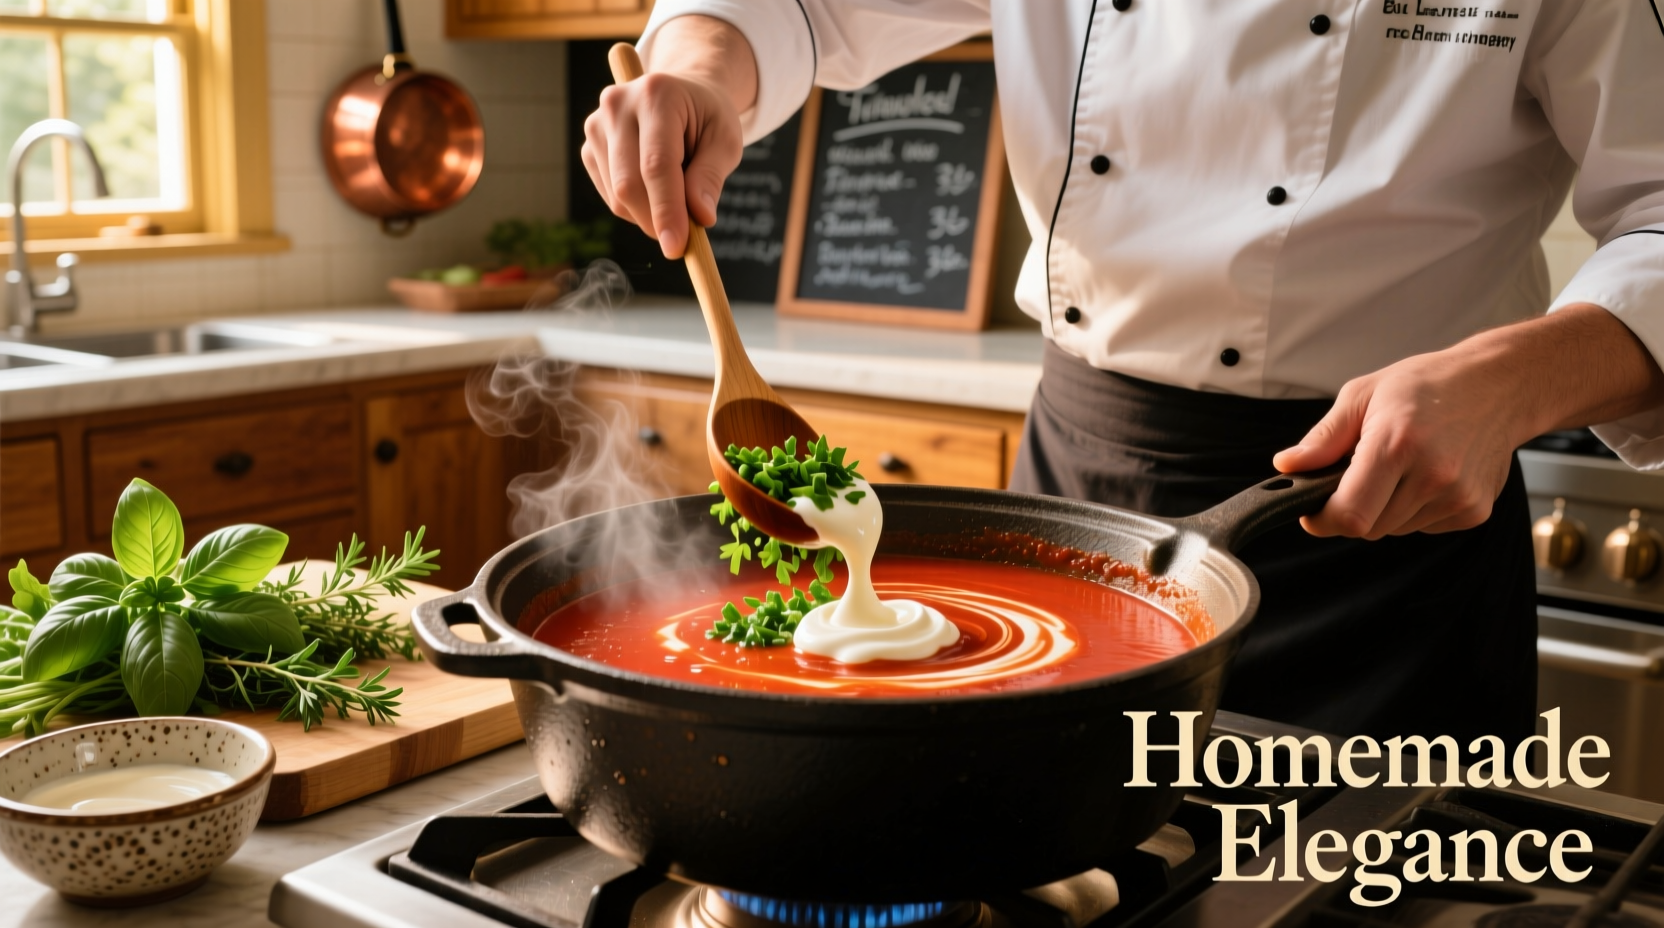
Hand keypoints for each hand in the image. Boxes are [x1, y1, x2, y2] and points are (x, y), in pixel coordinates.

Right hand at [581, 16, 756, 258]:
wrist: (683, 96)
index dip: (666, 210)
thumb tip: (700, 216)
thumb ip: (712, 176)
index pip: (656, 164)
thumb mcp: (725, 140)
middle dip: (656, 221)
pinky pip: (611, 198)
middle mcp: (617, 105)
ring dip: (649, 215)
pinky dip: (635, 209)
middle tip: (683, 240)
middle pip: (629, 184)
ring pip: (618, 197)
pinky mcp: (589, 149)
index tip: (676, 247)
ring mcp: (596, 126)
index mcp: (656, 94)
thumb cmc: (707, 119)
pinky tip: (655, 190)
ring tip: (677, 193)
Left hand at [1273, 304, 1663, 538]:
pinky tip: (1423, 475)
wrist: (1499, 385)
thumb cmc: (1428, 385)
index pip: (1350, 515)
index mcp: (1397, 444)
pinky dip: (1411, 510)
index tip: (1313, 511)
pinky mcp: (1474, 511)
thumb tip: (1287, 466)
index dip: (1322, 520)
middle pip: (1367, 528)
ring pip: (1393, 530)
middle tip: (1356, 475)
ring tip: (1398, 467)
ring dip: (1382, 509)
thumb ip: (1323, 438)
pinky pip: (1422, 527)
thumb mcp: (1363, 395)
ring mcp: (1458, 497)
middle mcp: (1432, 476)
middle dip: (1350, 510)